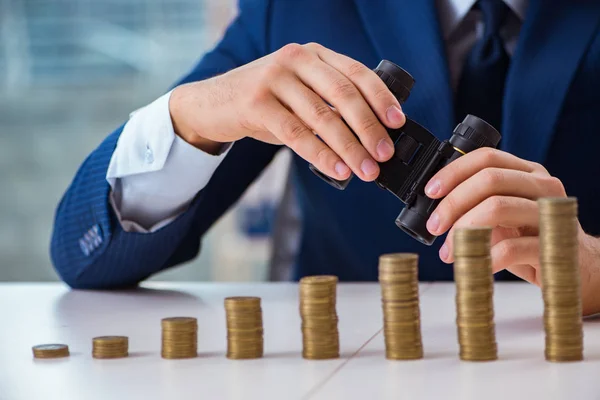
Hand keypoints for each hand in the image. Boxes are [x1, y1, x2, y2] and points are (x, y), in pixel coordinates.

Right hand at [169, 43, 405, 181]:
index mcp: (313, 54)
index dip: (381, 98)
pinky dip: (321, 155)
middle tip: (384, 154)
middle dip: (369, 127)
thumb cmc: (264, 103)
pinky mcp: (256, 102)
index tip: (398, 123)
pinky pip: (296, 134)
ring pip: (322, 116)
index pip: (356, 73)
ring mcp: (274, 78)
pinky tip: (337, 170)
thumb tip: (370, 138)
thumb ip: (329, 104)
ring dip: (349, 147)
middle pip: (343, 94)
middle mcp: (296, 59)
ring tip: (366, 170)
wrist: (212, 103)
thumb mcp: (299, 93)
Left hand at [423, 148, 599, 314]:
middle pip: (489, 180)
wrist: (576, 267)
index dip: (453, 171)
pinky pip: (511, 247)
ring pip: (497, 208)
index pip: (487, 158)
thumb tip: (434, 212)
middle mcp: (542, 187)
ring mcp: (551, 214)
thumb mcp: (504, 216)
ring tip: (448, 251)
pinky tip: (475, 265)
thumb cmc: (532, 239)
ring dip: (463, 231)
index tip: (430, 191)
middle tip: (434, 226)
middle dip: (453, 203)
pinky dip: (485, 257)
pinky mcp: (554, 245)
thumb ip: (476, 205)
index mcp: (527, 173)